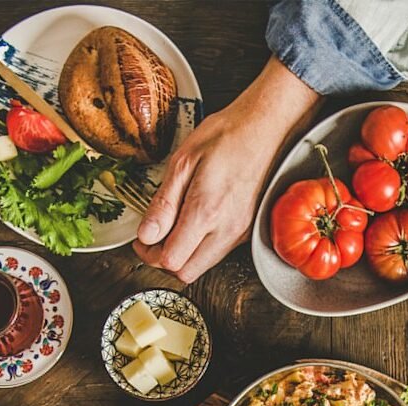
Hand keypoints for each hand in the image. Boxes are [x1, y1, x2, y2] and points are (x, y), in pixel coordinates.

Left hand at [134, 57, 319, 283]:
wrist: (266, 130)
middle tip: (153, 239)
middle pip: (187, 272)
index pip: (172, 259)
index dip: (150, 254)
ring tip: (174, 227)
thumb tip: (147, 235)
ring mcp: (239, 234)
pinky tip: (195, 222)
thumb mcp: (183, 162)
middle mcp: (226, 230)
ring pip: (203, 266)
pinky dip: (201, 246)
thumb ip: (164, 204)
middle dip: (165, 260)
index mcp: (206, 212)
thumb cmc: (226, 137)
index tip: (141, 240)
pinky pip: (218, 252)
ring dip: (184, 255)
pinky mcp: (247, 231)